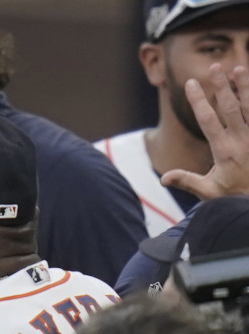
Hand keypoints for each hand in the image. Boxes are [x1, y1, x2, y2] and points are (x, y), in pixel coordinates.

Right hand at [161, 63, 248, 198]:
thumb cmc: (236, 196)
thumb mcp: (209, 192)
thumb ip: (187, 181)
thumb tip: (164, 179)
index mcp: (224, 151)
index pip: (208, 120)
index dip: (199, 100)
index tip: (191, 83)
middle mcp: (243, 140)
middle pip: (231, 107)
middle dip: (222, 86)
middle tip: (216, 67)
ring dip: (245, 87)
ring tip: (239, 69)